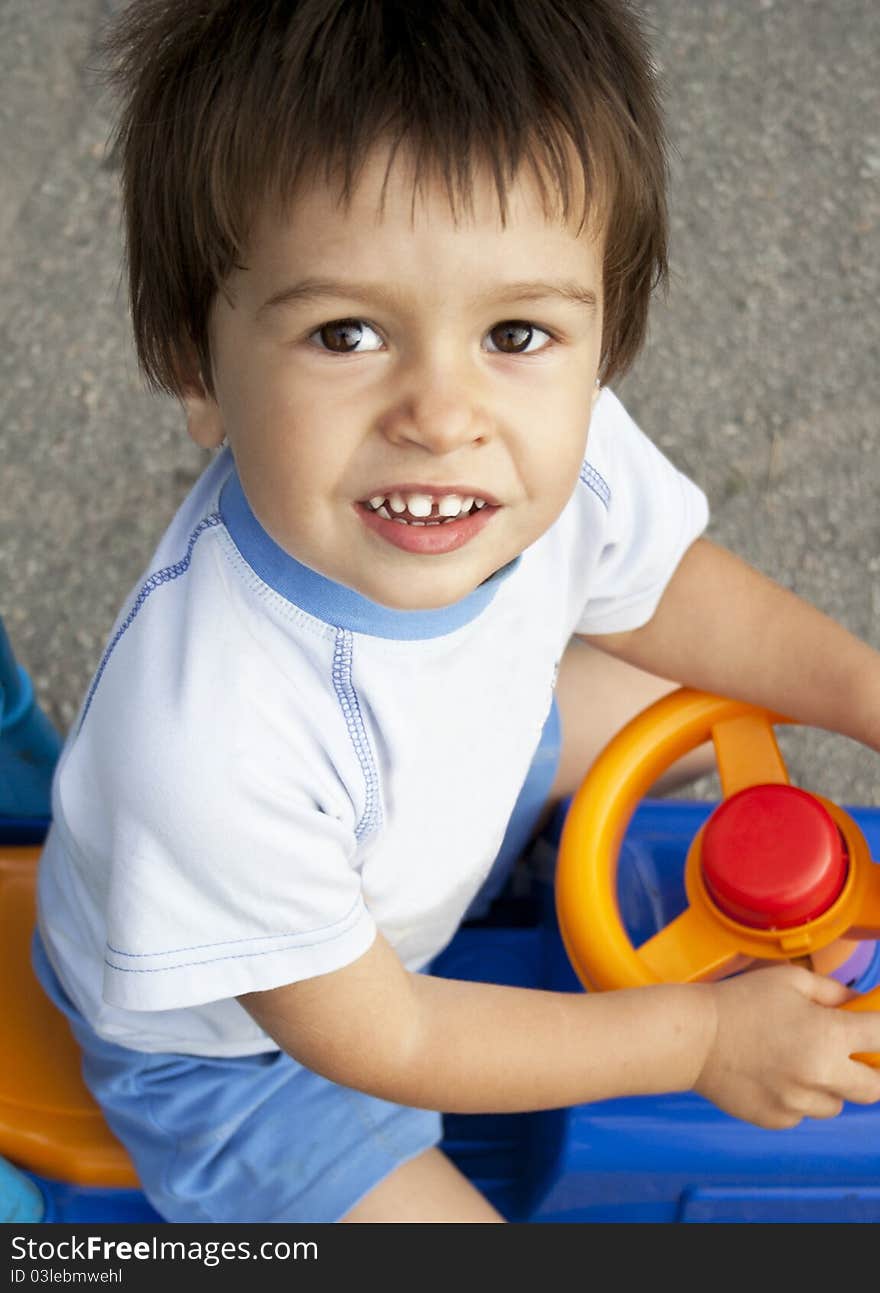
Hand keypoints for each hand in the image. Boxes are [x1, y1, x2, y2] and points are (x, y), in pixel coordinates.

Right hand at [692, 964, 879, 1127]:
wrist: (693, 1037)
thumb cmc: (738, 1001)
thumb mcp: (789, 980)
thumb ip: (832, 991)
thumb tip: (857, 1004)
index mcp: (828, 1035)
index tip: (876, 1030)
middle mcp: (820, 1075)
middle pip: (874, 1088)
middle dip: (868, 1071)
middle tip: (851, 1055)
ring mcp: (799, 1103)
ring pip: (835, 1103)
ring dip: (828, 1086)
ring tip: (795, 1061)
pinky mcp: (778, 1120)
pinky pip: (802, 1113)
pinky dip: (796, 1098)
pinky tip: (771, 1074)